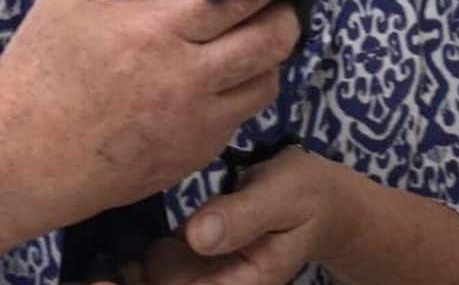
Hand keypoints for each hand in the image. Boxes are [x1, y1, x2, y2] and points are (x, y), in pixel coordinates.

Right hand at [0, 0, 300, 249]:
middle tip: (274, 3)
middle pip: (274, 41)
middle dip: (284, 15)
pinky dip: (242, 94)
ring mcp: (197, 123)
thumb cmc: (41, 73)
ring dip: (268, 59)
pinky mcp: (195, 156)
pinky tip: (224, 79)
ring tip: (252, 40)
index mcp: (158, 31)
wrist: (21, 162)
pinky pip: (241, 117)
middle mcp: (189, 78)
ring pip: (269, 82)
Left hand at [142, 148, 458, 284]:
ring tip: (131, 241)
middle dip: (140, 272)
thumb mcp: (283, 196)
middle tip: (127, 245)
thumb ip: (244, 215)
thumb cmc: (306, 193)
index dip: (157, 276)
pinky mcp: (194, 262)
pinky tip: (140, 236)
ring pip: (150, 279)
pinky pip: (155, 266)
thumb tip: (197, 235)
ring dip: (137, 262)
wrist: (321, 199)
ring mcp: (203, 277)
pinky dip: (143, 253)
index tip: (151, 248)